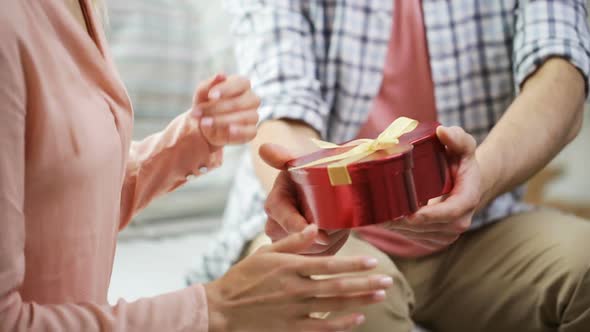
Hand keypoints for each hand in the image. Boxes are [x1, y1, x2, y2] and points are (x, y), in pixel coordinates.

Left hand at [191, 74, 259, 146]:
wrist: (205, 125)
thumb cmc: (206, 103)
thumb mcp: (202, 93)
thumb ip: (210, 84)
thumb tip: (221, 75)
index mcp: (242, 84)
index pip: (241, 83)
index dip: (226, 89)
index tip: (211, 96)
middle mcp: (252, 99)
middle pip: (239, 102)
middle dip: (217, 108)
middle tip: (198, 112)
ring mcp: (253, 115)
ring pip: (243, 117)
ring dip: (222, 120)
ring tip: (204, 123)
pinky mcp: (252, 131)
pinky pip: (250, 131)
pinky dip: (239, 131)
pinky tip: (228, 131)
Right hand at [204, 225, 392, 331]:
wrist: (222, 309)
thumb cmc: (243, 278)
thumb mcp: (265, 253)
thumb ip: (292, 241)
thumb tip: (316, 227)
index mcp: (290, 267)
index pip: (329, 265)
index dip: (353, 264)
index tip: (372, 260)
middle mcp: (296, 289)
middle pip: (338, 287)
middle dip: (365, 283)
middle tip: (387, 280)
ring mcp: (295, 311)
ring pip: (334, 306)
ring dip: (360, 300)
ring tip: (379, 295)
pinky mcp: (291, 329)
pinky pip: (322, 328)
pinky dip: (341, 324)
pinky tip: (357, 318)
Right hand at [259, 143, 350, 254]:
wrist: (312, 184)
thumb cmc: (304, 172)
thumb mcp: (295, 163)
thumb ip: (282, 157)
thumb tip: (264, 148)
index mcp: (274, 205)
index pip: (286, 221)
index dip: (302, 230)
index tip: (322, 234)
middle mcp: (276, 226)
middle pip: (300, 243)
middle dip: (322, 238)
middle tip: (343, 227)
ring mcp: (288, 242)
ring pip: (311, 252)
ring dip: (330, 243)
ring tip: (343, 228)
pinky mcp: (300, 252)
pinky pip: (316, 258)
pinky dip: (331, 249)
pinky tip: (339, 235)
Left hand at [380, 126, 480, 250]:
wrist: (466, 182)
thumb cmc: (461, 161)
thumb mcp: (463, 145)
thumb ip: (457, 137)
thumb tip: (442, 131)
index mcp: (468, 199)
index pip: (450, 213)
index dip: (429, 216)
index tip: (408, 215)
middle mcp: (460, 221)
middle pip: (429, 227)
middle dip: (405, 223)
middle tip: (380, 215)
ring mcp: (447, 234)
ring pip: (420, 235)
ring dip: (399, 229)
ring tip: (377, 217)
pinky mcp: (435, 239)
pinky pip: (416, 239)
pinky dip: (399, 232)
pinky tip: (383, 222)